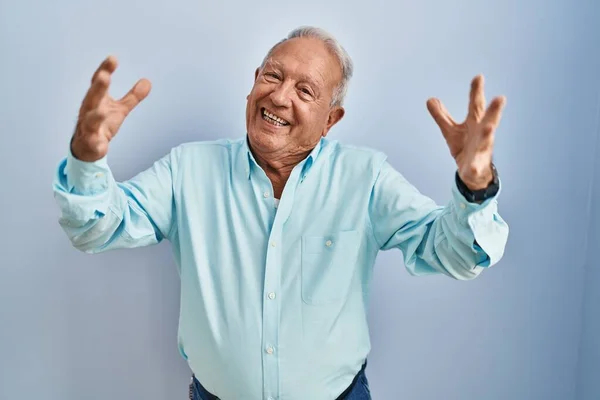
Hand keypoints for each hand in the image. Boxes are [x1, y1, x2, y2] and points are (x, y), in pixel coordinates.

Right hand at [71, 56, 150, 161]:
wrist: (87, 147)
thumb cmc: (102, 124)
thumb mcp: (120, 109)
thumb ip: (132, 96)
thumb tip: (147, 81)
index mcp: (96, 100)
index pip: (98, 82)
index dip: (104, 70)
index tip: (113, 58)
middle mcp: (89, 110)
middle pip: (92, 97)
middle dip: (98, 88)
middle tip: (104, 77)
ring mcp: (88, 127)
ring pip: (90, 120)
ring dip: (96, 115)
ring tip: (103, 111)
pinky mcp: (90, 143)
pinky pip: (93, 143)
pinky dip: (96, 143)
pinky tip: (102, 145)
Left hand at [426, 75, 505, 189]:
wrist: (473, 172)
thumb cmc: (465, 147)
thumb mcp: (450, 130)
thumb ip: (442, 116)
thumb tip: (430, 99)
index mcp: (475, 123)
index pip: (476, 105)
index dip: (477, 92)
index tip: (479, 76)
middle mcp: (481, 134)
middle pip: (488, 120)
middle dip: (493, 110)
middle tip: (500, 98)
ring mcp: (481, 150)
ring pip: (486, 141)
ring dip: (488, 134)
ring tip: (489, 127)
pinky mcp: (476, 166)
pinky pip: (476, 167)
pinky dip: (476, 167)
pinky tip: (474, 168)